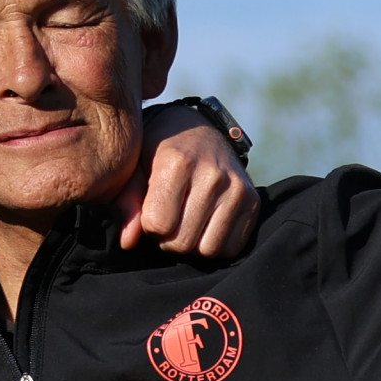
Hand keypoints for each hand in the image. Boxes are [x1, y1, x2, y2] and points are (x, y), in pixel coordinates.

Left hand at [123, 104, 260, 255]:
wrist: (198, 131)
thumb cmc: (159, 153)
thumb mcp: (135, 168)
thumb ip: (128, 204)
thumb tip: (127, 243)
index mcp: (177, 162)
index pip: (158, 225)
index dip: (149, 226)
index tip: (151, 212)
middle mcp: (212, 175)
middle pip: (182, 242)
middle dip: (168, 239)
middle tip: (168, 220)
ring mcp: (237, 188)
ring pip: (208, 249)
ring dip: (192, 245)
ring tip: (185, 223)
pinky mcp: (253, 200)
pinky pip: (231, 248)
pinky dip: (215, 245)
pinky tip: (205, 225)